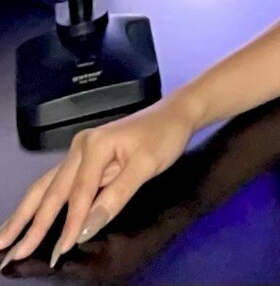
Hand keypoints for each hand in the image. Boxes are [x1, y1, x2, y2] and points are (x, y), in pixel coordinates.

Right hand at [0, 101, 192, 268]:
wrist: (176, 113)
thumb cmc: (164, 136)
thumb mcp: (146, 166)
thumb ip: (116, 196)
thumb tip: (85, 227)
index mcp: (94, 146)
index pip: (78, 194)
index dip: (67, 225)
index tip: (57, 252)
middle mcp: (80, 147)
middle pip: (51, 191)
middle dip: (27, 223)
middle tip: (5, 251)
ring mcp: (79, 152)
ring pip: (46, 187)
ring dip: (24, 214)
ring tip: (3, 238)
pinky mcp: (83, 159)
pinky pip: (56, 184)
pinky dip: (39, 203)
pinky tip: (26, 217)